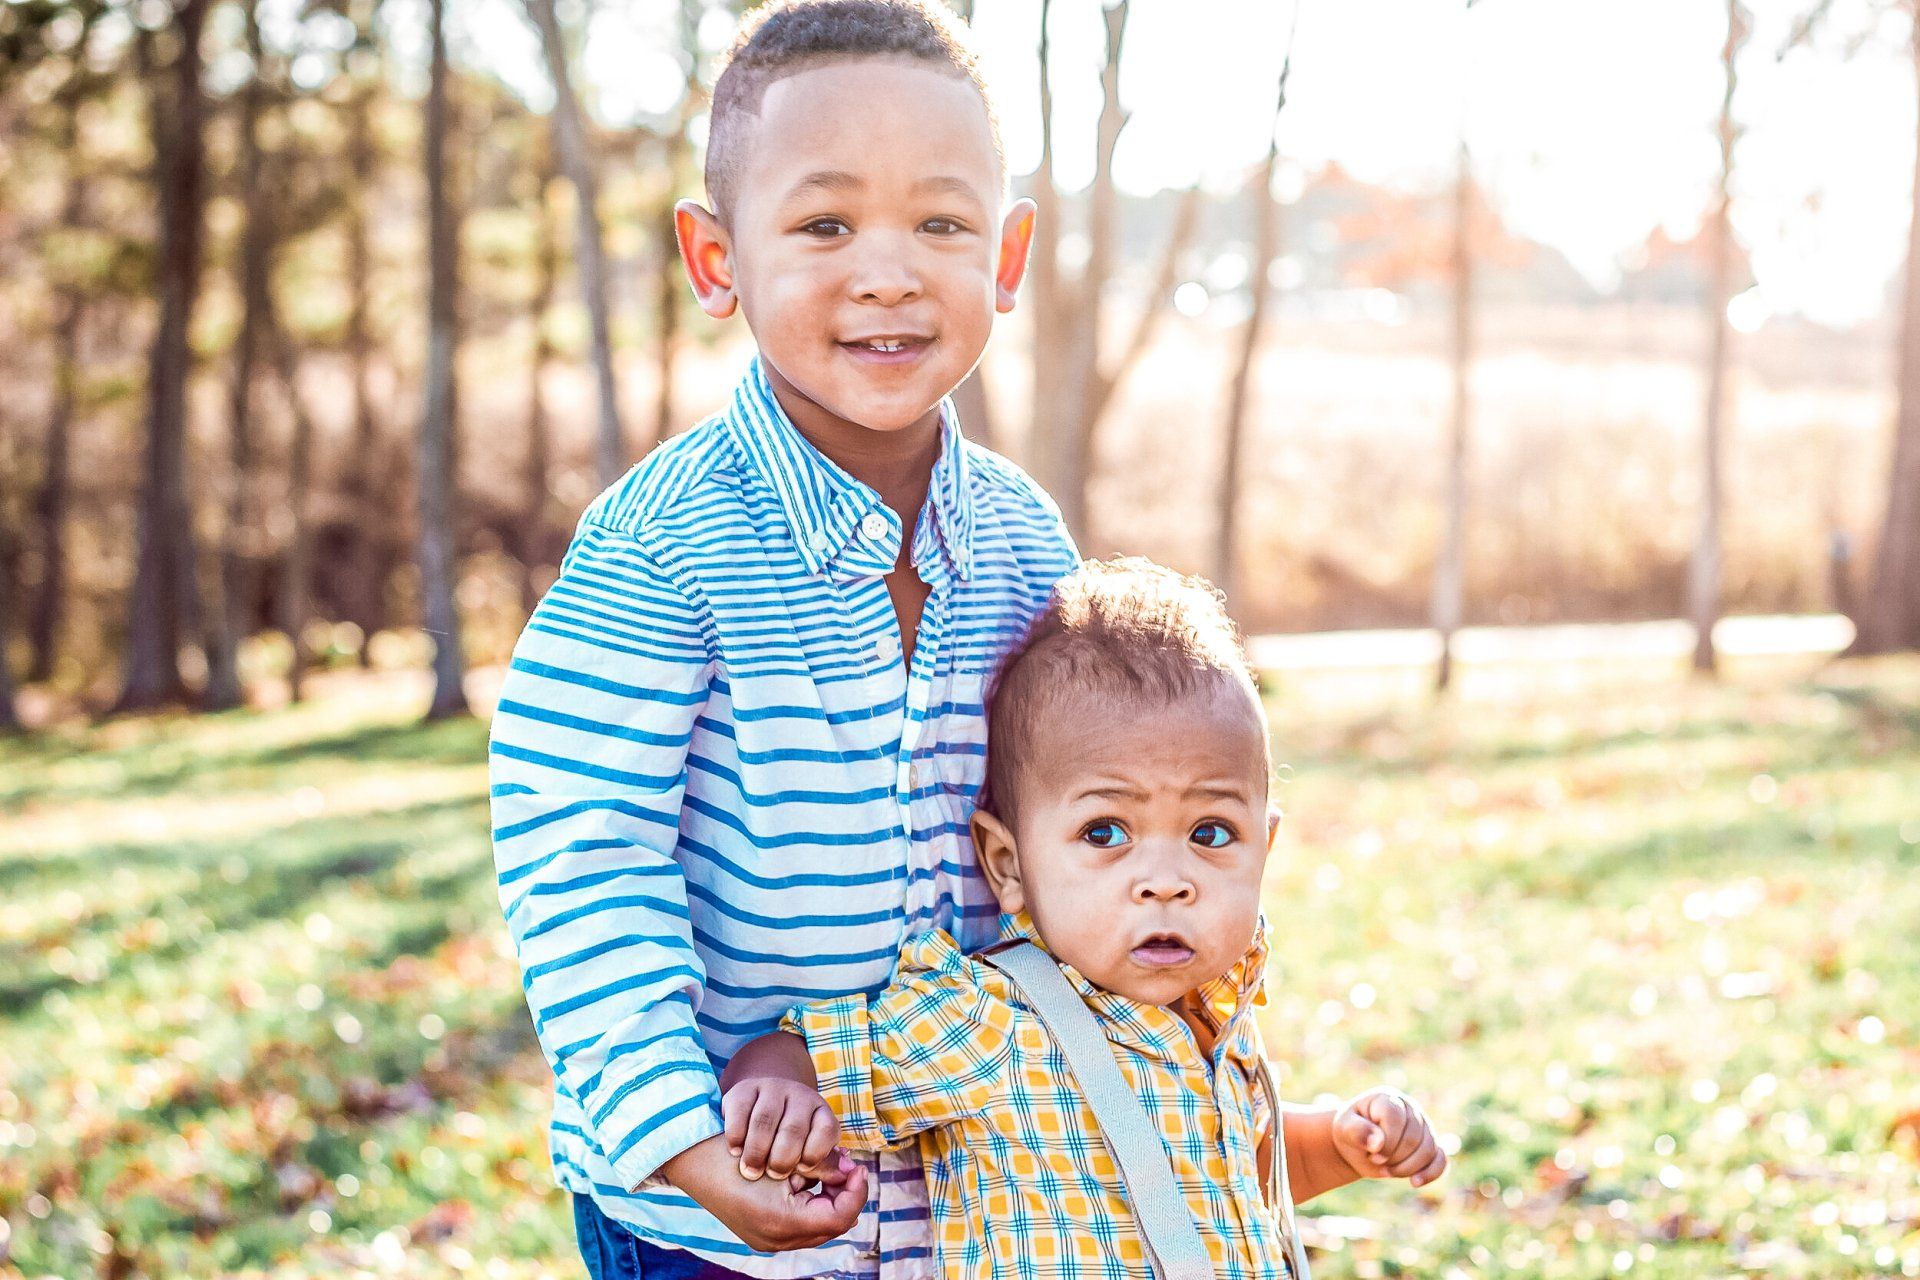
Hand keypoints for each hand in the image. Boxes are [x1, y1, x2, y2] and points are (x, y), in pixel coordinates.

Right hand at [657, 1134, 867, 1252]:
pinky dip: (809, 1201)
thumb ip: (822, 1168)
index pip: (839, 1218)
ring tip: (829, 1169)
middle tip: (848, 1166)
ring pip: (815, 1224)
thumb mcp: (785, 1157)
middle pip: (830, 1225)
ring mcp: (766, 1239)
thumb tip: (849, 1171)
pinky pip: (798, 1222)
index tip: (858, 1166)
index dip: (855, 1192)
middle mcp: (774, 1240)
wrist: (691, 1158)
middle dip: (843, 1194)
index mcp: (782, 1224)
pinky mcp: (759, 1231)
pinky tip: (808, 1177)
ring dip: (827, 1197)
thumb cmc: (736, 1153)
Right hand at [723, 1076, 843, 1182]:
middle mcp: (799, 1096)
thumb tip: (848, 1173)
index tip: (802, 1170)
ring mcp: (770, 1090)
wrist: (754, 1113)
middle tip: (773, 1175)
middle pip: (794, 1129)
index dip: (816, 1154)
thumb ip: (825, 1168)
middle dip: (783, 1159)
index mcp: (821, 1113)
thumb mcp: (808, 1157)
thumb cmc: (785, 1149)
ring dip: (757, 1152)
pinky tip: (735, 1151)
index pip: (827, 1130)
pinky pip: (739, 1112)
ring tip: (751, 1172)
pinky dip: (736, 1136)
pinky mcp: (742, 1090)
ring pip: (765, 1121)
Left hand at [1330, 1089, 1447, 1187]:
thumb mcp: (1344, 1128)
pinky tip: (1415, 1182)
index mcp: (1388, 1099)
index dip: (1386, 1141)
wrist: (1357, 1145)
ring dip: (1407, 1168)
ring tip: (1387, 1171)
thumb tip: (1378, 1142)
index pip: (1396, 1119)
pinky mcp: (1431, 1146)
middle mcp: (1410, 1109)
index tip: (1371, 1153)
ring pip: (1429, 1150)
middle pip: (1414, 1138)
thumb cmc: (1349, 1132)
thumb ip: (1357, 1131)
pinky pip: (1440, 1160)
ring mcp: (1424, 1127)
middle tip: (1376, 1162)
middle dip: (1394, 1157)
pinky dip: (1431, 1173)